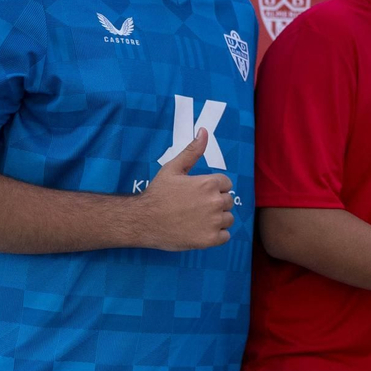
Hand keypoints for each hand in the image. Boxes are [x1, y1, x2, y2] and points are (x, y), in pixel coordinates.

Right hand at [139, 128, 234, 250]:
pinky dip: (216, 235)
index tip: (197, 194)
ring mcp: (214, 221)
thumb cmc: (157, 194)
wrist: (142, 220)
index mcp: (209, 183)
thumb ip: (192, 151)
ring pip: (228, 219)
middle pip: (228, 201)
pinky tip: (199, 231)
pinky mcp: (211, 239)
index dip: (213, 188)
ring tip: (196, 219)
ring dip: (217, 220)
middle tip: (194, 207)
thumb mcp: (173, 168)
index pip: (226, 184)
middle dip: (215, 203)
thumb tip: (203, 131)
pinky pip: (225, 236)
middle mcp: (215, 201)